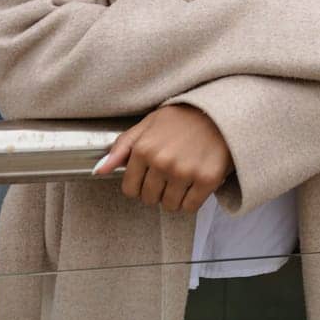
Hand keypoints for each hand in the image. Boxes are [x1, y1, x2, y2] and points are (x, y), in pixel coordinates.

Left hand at [91, 105, 231, 211]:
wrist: (220, 112)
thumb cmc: (182, 118)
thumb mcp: (147, 125)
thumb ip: (121, 148)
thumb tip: (99, 171)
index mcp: (144, 149)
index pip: (130, 189)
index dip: (140, 185)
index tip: (151, 176)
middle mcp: (162, 162)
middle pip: (150, 199)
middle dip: (158, 190)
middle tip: (170, 174)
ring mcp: (185, 172)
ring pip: (170, 205)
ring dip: (175, 196)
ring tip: (184, 177)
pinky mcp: (207, 179)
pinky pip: (190, 207)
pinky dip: (192, 200)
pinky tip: (195, 184)